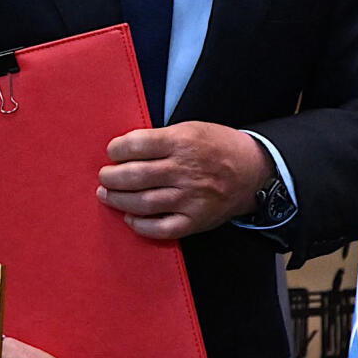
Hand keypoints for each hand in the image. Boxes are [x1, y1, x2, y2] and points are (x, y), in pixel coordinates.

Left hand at [98, 121, 271, 239]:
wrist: (253, 171)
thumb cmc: (218, 147)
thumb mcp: (192, 129)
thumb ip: (161, 139)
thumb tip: (125, 151)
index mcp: (183, 142)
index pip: (137, 145)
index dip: (117, 149)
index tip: (112, 152)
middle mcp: (185, 170)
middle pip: (135, 176)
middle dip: (111, 177)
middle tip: (104, 177)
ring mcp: (190, 198)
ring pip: (143, 203)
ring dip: (118, 200)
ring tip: (108, 195)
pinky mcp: (195, 220)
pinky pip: (161, 228)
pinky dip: (140, 225)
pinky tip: (130, 218)